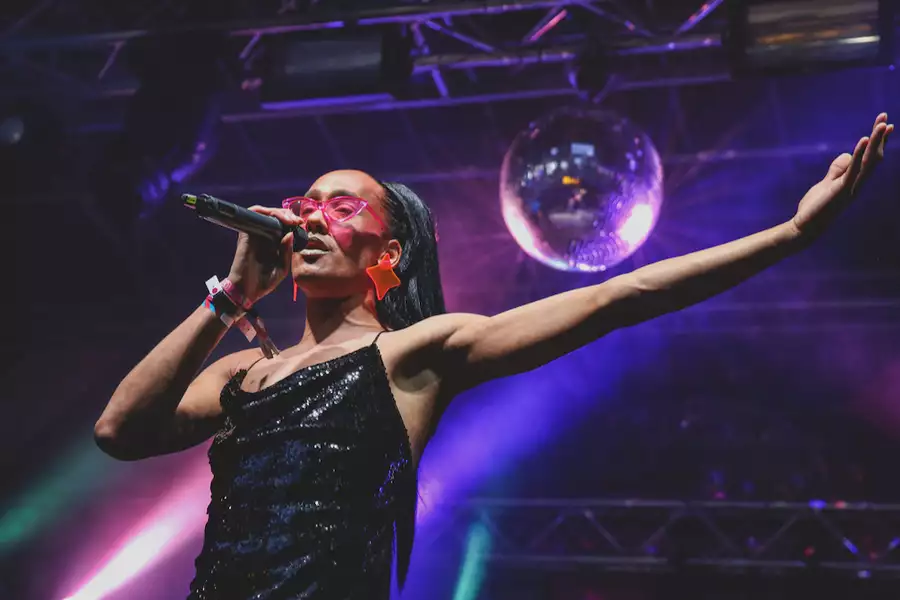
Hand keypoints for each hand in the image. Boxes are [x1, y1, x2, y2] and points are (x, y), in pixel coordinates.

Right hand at [226, 206, 302, 304]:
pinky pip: (253, 214)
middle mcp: (263, 236)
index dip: (291, 221)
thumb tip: (290, 234)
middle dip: (287, 214)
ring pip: (265, 212)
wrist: (246, 291)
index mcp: (272, 244)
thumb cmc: (264, 283)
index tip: (300, 225)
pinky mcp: (246, 233)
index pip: (282, 225)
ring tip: (290, 220)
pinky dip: (266, 212)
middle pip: (274, 216)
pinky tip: (279, 220)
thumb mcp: (282, 268)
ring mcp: (254, 234)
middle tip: (297, 221)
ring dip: (279, 212)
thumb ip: (287, 252)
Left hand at [792, 113, 892, 238]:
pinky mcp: (841, 190)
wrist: (805, 227)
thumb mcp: (826, 183)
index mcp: (855, 182)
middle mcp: (858, 184)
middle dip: (880, 137)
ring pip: (868, 162)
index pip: (870, 158)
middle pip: (874, 157)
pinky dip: (858, 154)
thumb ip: (837, 170)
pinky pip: (853, 170)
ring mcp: (851, 188)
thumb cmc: (816, 207)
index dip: (878, 141)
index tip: (884, 124)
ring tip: (881, 125)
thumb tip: (846, 155)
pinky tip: (864, 140)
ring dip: (875, 142)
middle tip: (885, 118)